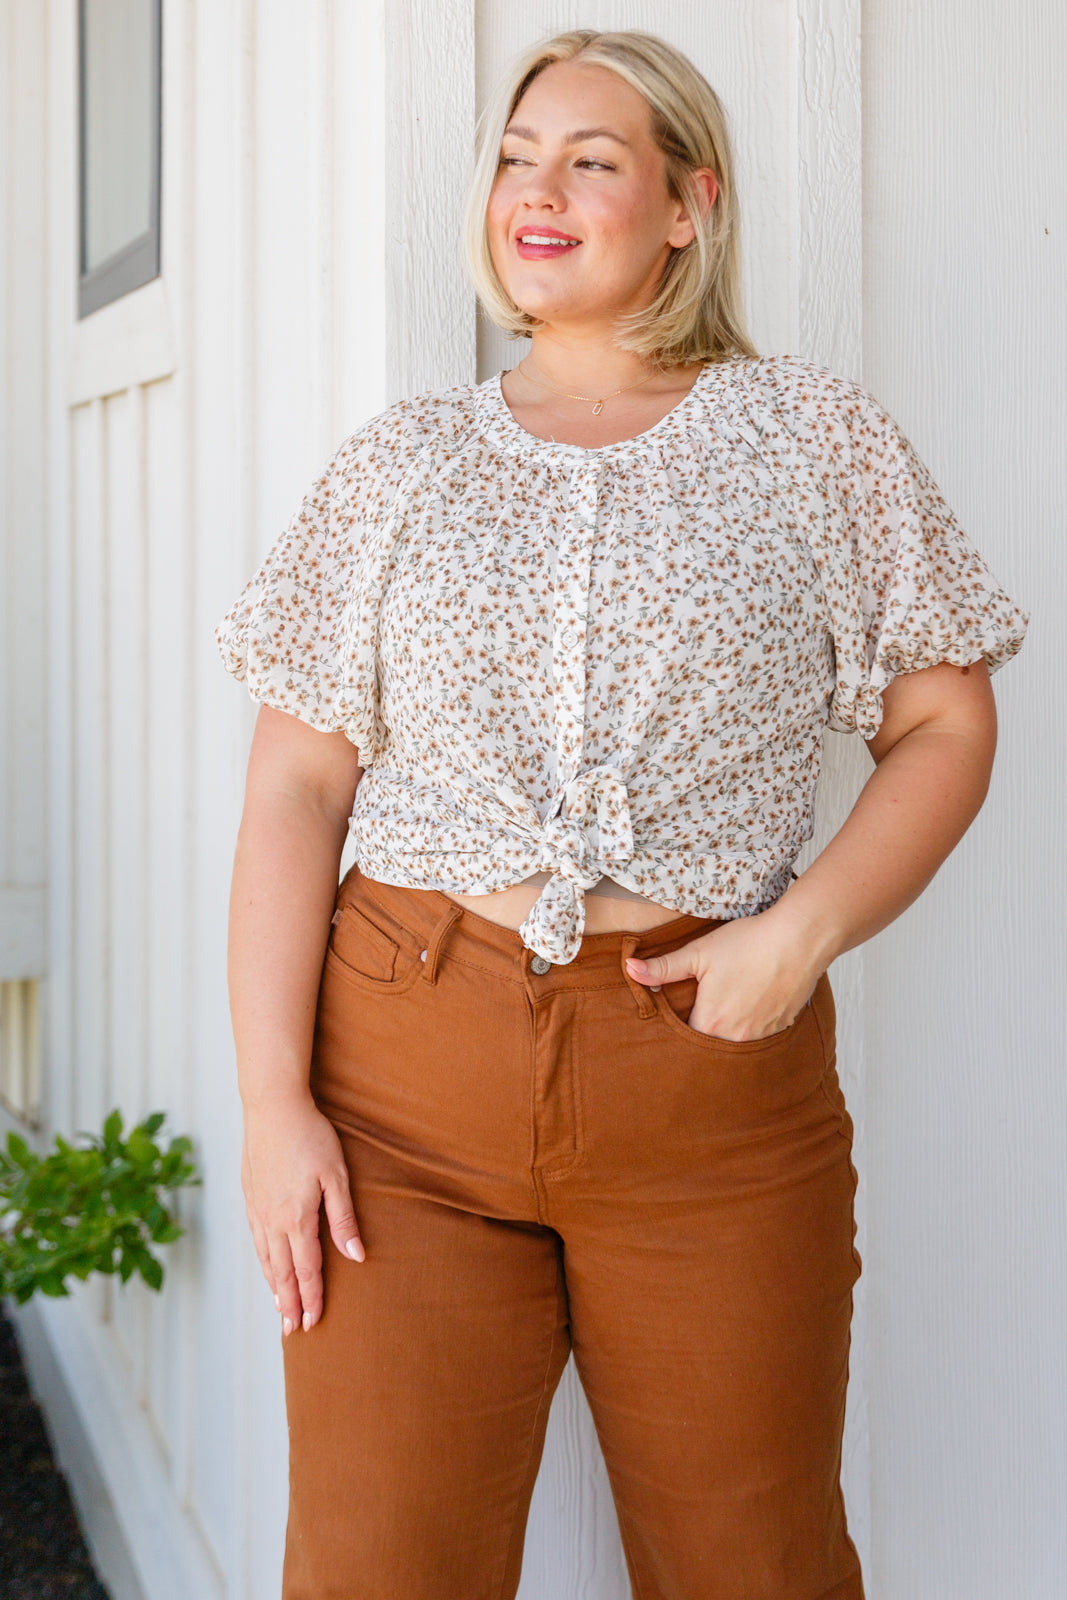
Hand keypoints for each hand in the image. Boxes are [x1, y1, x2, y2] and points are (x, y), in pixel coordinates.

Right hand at [240, 1096, 363, 1335]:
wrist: (272, 1107)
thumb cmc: (311, 1136)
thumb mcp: (336, 1176)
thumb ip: (344, 1220)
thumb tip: (356, 1257)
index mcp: (297, 1218)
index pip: (307, 1269)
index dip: (312, 1297)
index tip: (314, 1322)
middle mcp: (273, 1220)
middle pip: (282, 1272)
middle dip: (290, 1303)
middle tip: (294, 1330)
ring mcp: (257, 1209)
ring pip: (265, 1258)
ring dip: (274, 1286)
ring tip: (280, 1309)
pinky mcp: (249, 1196)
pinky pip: (255, 1239)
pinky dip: (262, 1261)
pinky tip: (266, 1266)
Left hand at [624, 901, 825, 1041]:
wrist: (798, 940)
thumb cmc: (748, 943)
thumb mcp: (699, 952)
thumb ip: (663, 967)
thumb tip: (629, 971)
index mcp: (709, 1023)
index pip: (682, 1040)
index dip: (676, 1028)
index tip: (676, 1015)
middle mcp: (734, 1038)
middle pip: (708, 1044)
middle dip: (702, 1029)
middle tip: (705, 1006)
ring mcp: (760, 1036)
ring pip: (734, 1041)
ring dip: (728, 1029)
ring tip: (729, 1001)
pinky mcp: (780, 1028)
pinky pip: (758, 1035)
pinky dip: (751, 1023)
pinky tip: (752, 1001)